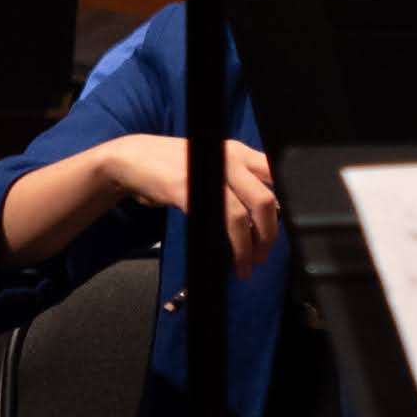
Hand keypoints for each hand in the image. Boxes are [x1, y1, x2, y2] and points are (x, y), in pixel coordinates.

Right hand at [103, 133, 279, 274]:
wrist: (128, 158)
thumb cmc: (170, 165)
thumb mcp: (210, 163)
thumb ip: (237, 181)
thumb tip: (265, 213)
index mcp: (237, 152)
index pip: (276, 175)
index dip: (288, 205)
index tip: (284, 228)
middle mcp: (228, 159)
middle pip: (265, 201)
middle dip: (269, 235)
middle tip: (264, 254)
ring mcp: (207, 173)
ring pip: (243, 216)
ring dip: (249, 246)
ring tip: (247, 263)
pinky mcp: (186, 189)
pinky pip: (219, 221)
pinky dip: (230, 244)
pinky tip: (229, 256)